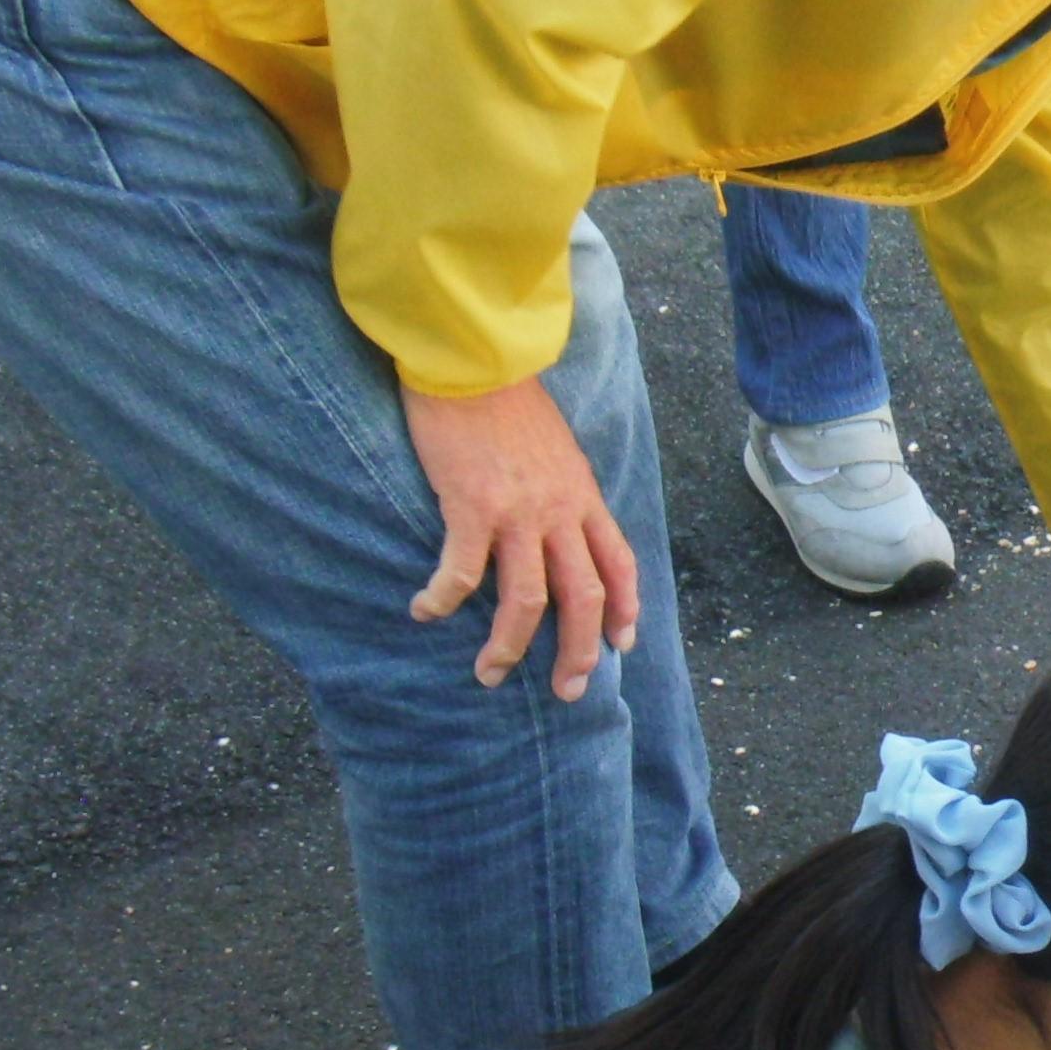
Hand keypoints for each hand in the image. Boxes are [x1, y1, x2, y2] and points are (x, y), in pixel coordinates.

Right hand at [400, 376, 641, 699]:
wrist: (474, 358)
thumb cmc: (506, 399)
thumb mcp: (555, 447)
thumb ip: (560, 488)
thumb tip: (554, 518)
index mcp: (583, 496)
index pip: (619, 562)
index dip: (625, 609)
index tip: (620, 645)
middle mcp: (559, 511)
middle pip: (584, 598)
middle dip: (577, 653)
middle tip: (566, 690)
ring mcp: (518, 512)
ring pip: (527, 601)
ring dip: (509, 646)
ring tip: (489, 674)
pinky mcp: (471, 506)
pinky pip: (462, 571)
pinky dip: (443, 599)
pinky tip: (424, 612)